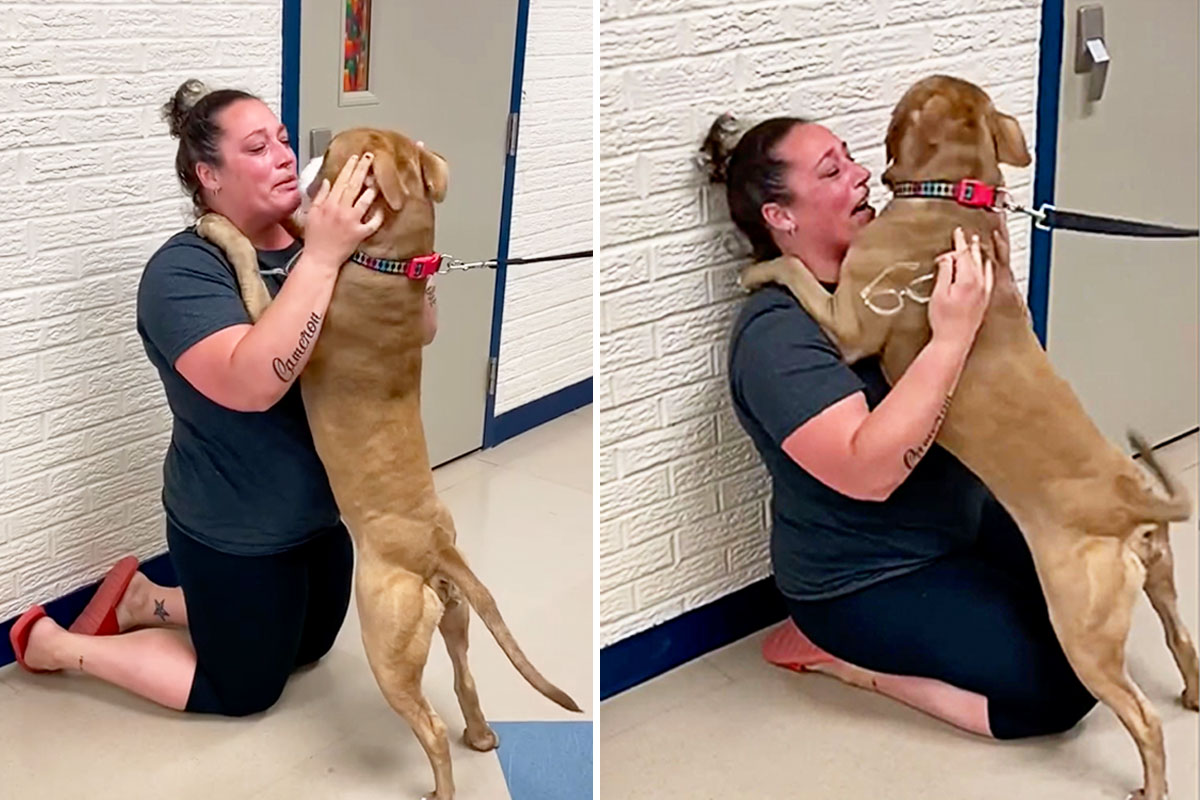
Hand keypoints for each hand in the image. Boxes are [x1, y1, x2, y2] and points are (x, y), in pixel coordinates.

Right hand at [303, 153, 384, 269]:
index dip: (349, 167)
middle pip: (353, 186)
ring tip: (379, 179)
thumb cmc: (314, 237)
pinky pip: (372, 223)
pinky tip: (383, 208)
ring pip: (364, 202)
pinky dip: (378, 216)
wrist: (320, 258)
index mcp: (328, 204)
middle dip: (362, 170)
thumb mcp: (311, 213)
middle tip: (371, 157)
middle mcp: (340, 210)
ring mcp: (351, 222)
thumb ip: (319, 196)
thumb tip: (327, 181)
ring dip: (372, 190)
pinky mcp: (359, 234)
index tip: (355, 157)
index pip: (340, 181)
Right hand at [929, 227, 993, 348]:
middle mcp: (980, 284)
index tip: (957, 233)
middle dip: (970, 246)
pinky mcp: (984, 300)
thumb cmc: (945, 321)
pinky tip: (986, 267)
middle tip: (967, 236)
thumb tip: (947, 258)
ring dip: (980, 254)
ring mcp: (984, 292)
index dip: (958, 243)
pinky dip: (987, 267)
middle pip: (975, 259)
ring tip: (977, 246)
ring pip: (984, 266)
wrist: (954, 341)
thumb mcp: (939, 293)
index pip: (963, 255)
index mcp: (968, 280)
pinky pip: (989, 277)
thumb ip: (945, 272)